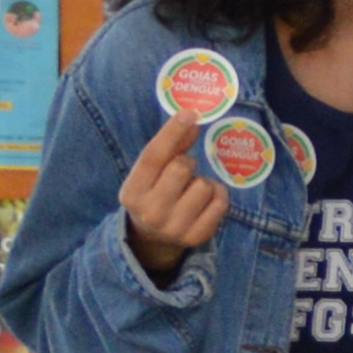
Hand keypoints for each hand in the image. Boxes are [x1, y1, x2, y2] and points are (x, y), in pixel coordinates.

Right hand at [115, 110, 232, 287]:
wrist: (152, 238)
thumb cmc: (154, 194)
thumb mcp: (151, 174)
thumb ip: (170, 148)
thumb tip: (192, 118)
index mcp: (132, 192)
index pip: (153, 156)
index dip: (172, 132)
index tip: (190, 113)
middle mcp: (150, 211)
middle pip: (182, 168)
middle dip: (187, 163)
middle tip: (184, 171)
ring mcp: (174, 227)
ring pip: (204, 185)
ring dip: (202, 181)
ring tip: (191, 190)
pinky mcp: (197, 236)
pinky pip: (220, 202)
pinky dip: (217, 194)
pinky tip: (205, 199)